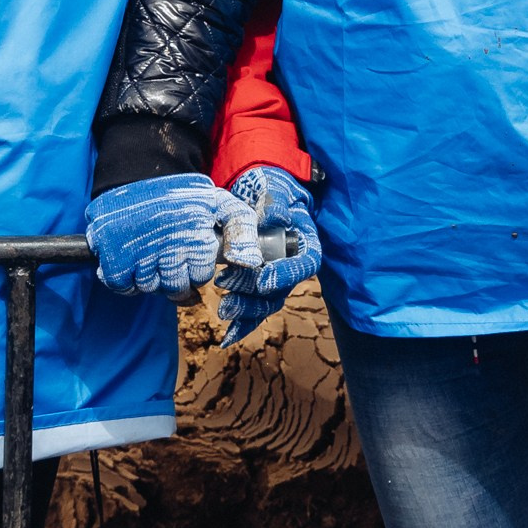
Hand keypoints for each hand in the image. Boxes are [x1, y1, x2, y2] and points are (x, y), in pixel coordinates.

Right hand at [85, 173, 260, 297]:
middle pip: (176, 287)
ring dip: (152, 277)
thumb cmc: (182, 194)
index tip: (190, 250)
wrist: (137, 171)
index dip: (197, 266)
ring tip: (152, 251)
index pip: (201, 275)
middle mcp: (168, 245)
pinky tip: (133, 259)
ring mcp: (138, 252)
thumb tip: (251, 264)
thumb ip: (243, 230)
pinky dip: (127, 279)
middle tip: (170, 252)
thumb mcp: (220, 202)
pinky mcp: (113, 256)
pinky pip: (125, 286)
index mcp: (195, 232)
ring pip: (151, 288)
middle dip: (176, 275)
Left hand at [217, 165, 319, 346]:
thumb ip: (274, 203)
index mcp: (304, 243)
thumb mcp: (274, 189)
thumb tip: (274, 218)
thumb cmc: (269, 191)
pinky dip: (241, 325)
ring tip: (223, 309)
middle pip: (282, 290)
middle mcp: (292, 265)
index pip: (305, 264)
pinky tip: (226, 338)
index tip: (263, 278)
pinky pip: (253, 312)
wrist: (257, 196)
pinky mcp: (258, 288)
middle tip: (226, 284)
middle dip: (255, 294)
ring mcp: (276, 279)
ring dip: (246, 311)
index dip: (286, 274)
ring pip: (267, 304)